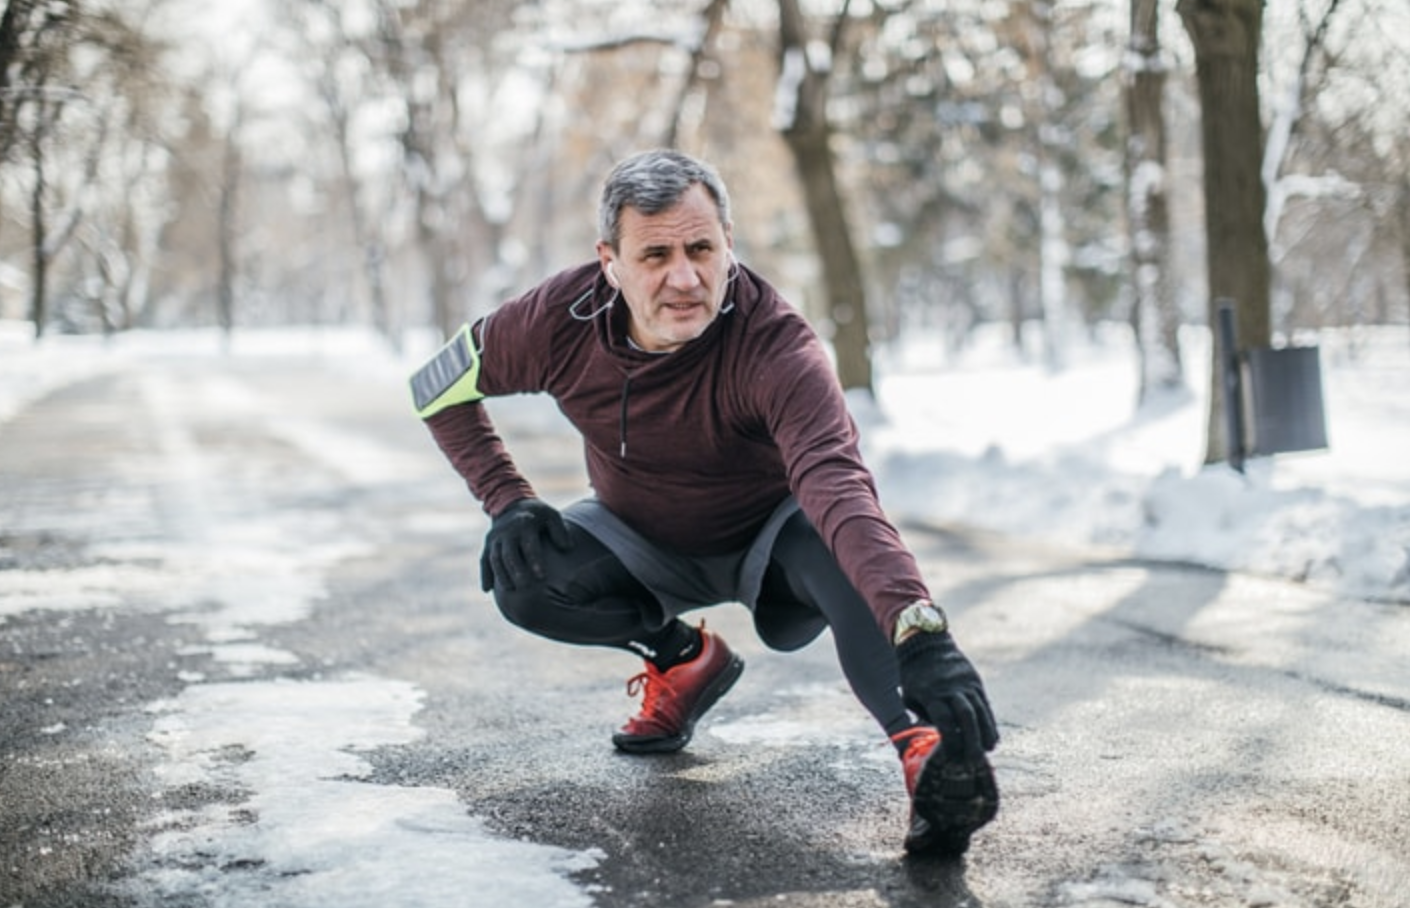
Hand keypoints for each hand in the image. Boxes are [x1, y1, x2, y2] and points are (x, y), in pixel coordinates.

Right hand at [479, 498, 573, 592]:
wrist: (512, 504)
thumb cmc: (538, 514)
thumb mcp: (551, 515)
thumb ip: (560, 531)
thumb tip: (567, 548)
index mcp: (524, 523)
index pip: (529, 545)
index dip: (535, 561)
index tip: (542, 577)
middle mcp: (507, 531)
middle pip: (509, 553)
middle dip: (516, 570)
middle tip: (525, 586)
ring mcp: (495, 538)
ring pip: (495, 558)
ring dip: (501, 574)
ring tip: (510, 590)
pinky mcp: (487, 544)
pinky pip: (483, 560)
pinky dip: (484, 574)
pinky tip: (487, 589)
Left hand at [896, 631, 999, 761]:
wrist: (926, 644)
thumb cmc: (914, 676)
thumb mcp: (910, 696)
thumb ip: (925, 716)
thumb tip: (940, 738)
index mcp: (930, 693)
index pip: (945, 720)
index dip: (951, 739)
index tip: (953, 755)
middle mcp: (950, 689)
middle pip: (966, 716)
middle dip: (972, 740)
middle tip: (975, 760)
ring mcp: (965, 684)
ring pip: (980, 710)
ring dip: (986, 732)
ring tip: (989, 750)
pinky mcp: (975, 681)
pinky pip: (985, 703)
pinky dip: (989, 721)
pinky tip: (992, 737)